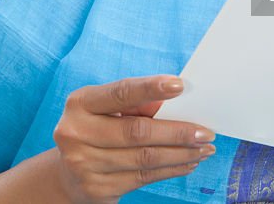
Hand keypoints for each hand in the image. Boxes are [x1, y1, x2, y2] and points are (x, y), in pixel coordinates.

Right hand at [52, 75, 215, 203]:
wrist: (67, 174)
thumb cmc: (96, 130)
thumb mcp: (107, 110)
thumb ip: (135, 104)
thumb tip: (175, 101)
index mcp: (80, 104)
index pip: (120, 93)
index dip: (150, 88)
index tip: (180, 85)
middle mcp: (77, 133)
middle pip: (138, 131)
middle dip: (178, 132)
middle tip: (206, 132)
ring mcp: (84, 164)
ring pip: (145, 158)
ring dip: (181, 153)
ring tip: (204, 149)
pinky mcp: (97, 189)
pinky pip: (143, 177)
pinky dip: (171, 169)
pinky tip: (188, 163)